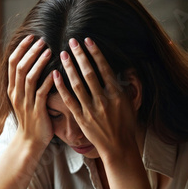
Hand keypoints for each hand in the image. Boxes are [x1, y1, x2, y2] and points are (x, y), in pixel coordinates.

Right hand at [8, 35, 53, 147]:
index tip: (31, 37)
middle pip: (20, 66)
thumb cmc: (32, 119)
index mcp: (12, 89)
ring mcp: (26, 103)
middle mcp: (17, 94)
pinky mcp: (37, 111)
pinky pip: (41, 93)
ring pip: (29, 77)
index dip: (21, 48)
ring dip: (39, 62)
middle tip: (42, 40)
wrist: (30, 142)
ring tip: (49, 51)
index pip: (12, 63)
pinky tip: (56, 72)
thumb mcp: (25, 99)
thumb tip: (34, 64)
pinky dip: (48, 81)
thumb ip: (27, 84)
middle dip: (31, 51)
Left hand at [53, 37, 140, 161]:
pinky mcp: (82, 119)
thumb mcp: (131, 104)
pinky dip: (61, 87)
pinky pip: (69, 100)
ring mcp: (91, 110)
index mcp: (117, 94)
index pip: (104, 68)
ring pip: (77, 84)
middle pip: (89, 73)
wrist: (119, 148)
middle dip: (80, 55)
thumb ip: (128, 85)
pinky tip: (55, 75)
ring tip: (63, 54)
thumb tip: (128, 68)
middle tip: (71, 41)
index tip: (87, 40)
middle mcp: (104, 100)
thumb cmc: (126, 126)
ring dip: (69, 67)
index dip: (95, 53)